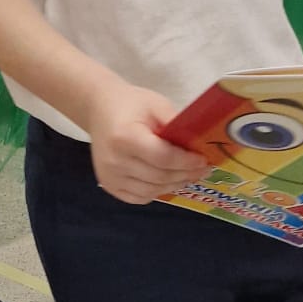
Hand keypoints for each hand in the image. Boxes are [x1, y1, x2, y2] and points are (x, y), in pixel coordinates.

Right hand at [84, 83, 204, 204]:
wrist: (99, 109)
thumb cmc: (130, 104)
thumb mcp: (156, 105)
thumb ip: (176, 124)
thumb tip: (199, 143)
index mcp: (125, 137)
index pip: (162, 157)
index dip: (185, 162)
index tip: (203, 160)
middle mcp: (114, 161)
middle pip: (159, 176)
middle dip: (185, 174)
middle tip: (203, 170)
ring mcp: (109, 177)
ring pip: (151, 191)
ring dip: (174, 185)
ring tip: (189, 176)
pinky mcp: (108, 186)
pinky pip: (139, 198)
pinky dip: (157, 192)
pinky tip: (168, 182)